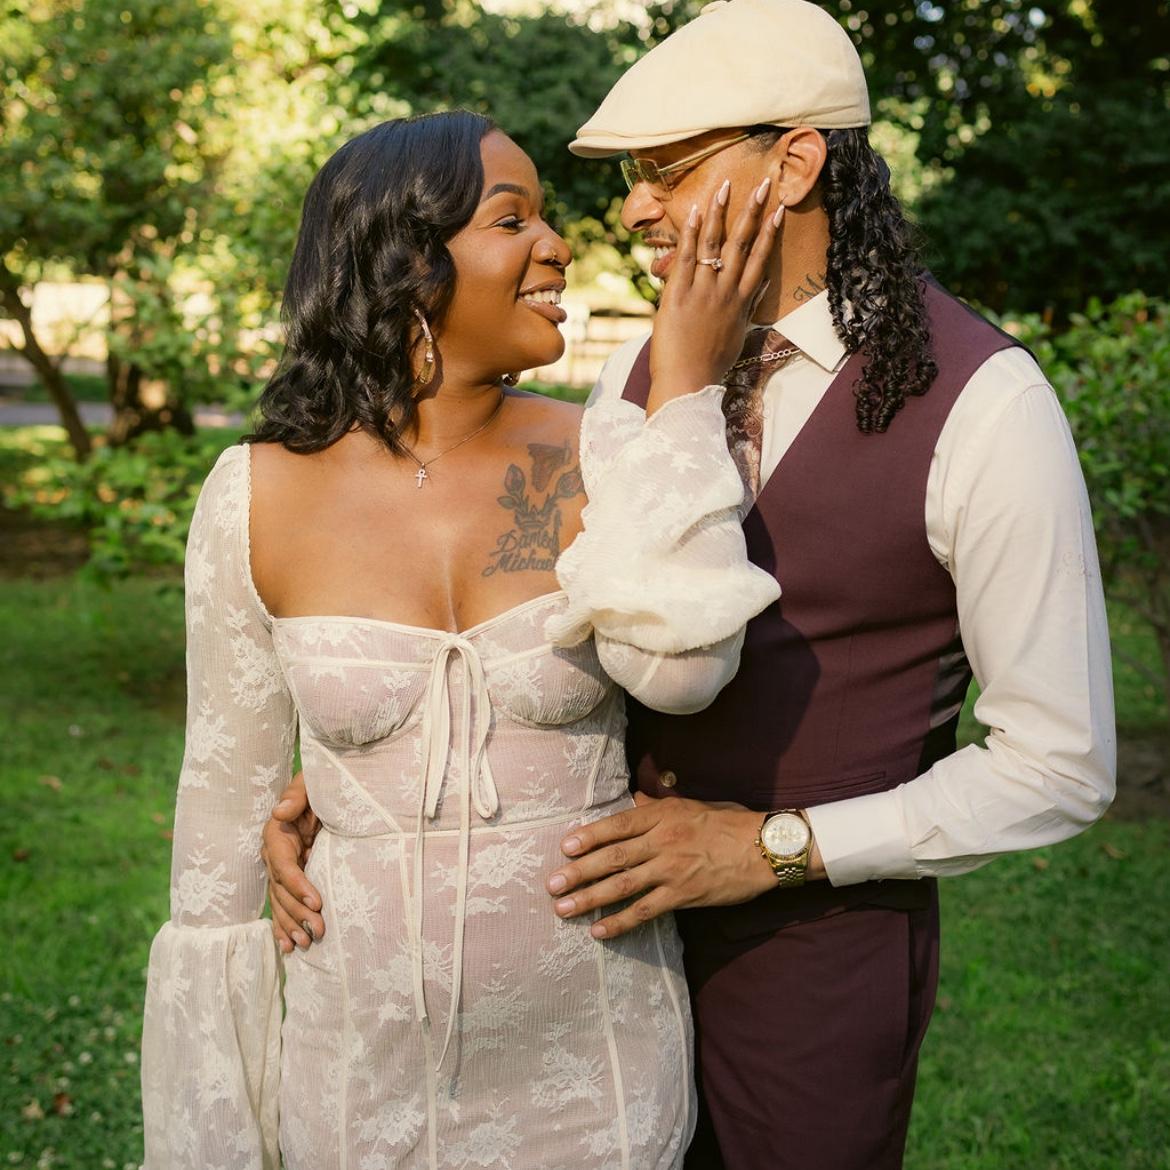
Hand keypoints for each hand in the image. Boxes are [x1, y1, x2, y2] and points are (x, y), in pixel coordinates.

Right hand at [261, 770, 323, 953]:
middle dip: (298, 912)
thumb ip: (297, 796)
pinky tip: (289, 946)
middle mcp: (275, 854)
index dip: (297, 885)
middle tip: (318, 930)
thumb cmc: (321, 785)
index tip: (317, 902)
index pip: (283, 865)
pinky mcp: (289, 878)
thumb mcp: (311, 784)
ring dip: (292, 924)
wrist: (327, 793)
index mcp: (277, 834)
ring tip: (307, 943)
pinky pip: (282, 904)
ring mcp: (281, 868)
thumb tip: (279, 812)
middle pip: (281, 889)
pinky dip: (284, 926)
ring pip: (281, 901)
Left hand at [545, 792, 778, 939]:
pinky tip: (600, 931)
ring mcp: (672, 869)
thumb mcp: (692, 804)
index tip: (564, 847)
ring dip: (590, 898)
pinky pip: (646, 911)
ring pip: (622, 885)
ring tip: (564, 909)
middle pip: (612, 857)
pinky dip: (620, 922)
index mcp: (662, 815)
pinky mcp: (684, 895)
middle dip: (578, 871)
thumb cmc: (730, 823)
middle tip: (552, 884)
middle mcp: (662, 840)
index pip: (617, 825)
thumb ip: (659, 804)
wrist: (764, 847)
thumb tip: (635, 797)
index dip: (588, 837)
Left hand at [647, 176, 782, 412]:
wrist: (687, 383)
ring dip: (722, 213)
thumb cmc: (710, 365)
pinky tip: (698, 211)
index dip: (770, 233)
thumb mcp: (737, 335)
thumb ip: (749, 307)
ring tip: (726, 186)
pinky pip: (687, 258)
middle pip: (743, 245)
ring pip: (715, 246)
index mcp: (741, 303)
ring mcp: (703, 292)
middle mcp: (726, 293)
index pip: (760, 260)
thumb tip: (762, 283)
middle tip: (764, 184)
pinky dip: (692, 234)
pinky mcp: (678, 295)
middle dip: (753, 212)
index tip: (779, 209)